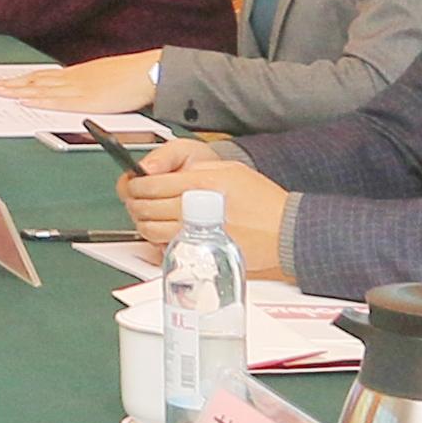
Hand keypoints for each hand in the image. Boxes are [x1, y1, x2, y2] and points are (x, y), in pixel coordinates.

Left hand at [10, 51, 160, 114]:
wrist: (148, 71)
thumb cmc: (131, 76)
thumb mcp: (102, 77)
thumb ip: (85, 85)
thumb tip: (74, 93)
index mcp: (75, 74)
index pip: (40, 76)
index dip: (19, 80)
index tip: (2, 82)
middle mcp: (72, 79)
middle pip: (34, 81)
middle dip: (10, 84)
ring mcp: (77, 88)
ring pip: (40, 90)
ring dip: (17, 92)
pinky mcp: (87, 100)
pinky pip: (58, 101)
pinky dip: (39, 102)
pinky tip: (25, 103)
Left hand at [119, 152, 288, 275]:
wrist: (285, 230)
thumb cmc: (262, 201)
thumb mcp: (231, 170)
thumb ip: (195, 170)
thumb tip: (166, 172)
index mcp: (203, 184)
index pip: (152, 183)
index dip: (136, 183)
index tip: (136, 183)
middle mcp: (197, 208)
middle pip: (146, 206)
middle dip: (135, 202)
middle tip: (137, 200)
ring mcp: (197, 233)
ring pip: (151, 230)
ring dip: (143, 223)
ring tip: (148, 217)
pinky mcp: (201, 252)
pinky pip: (167, 247)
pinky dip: (158, 241)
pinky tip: (164, 233)